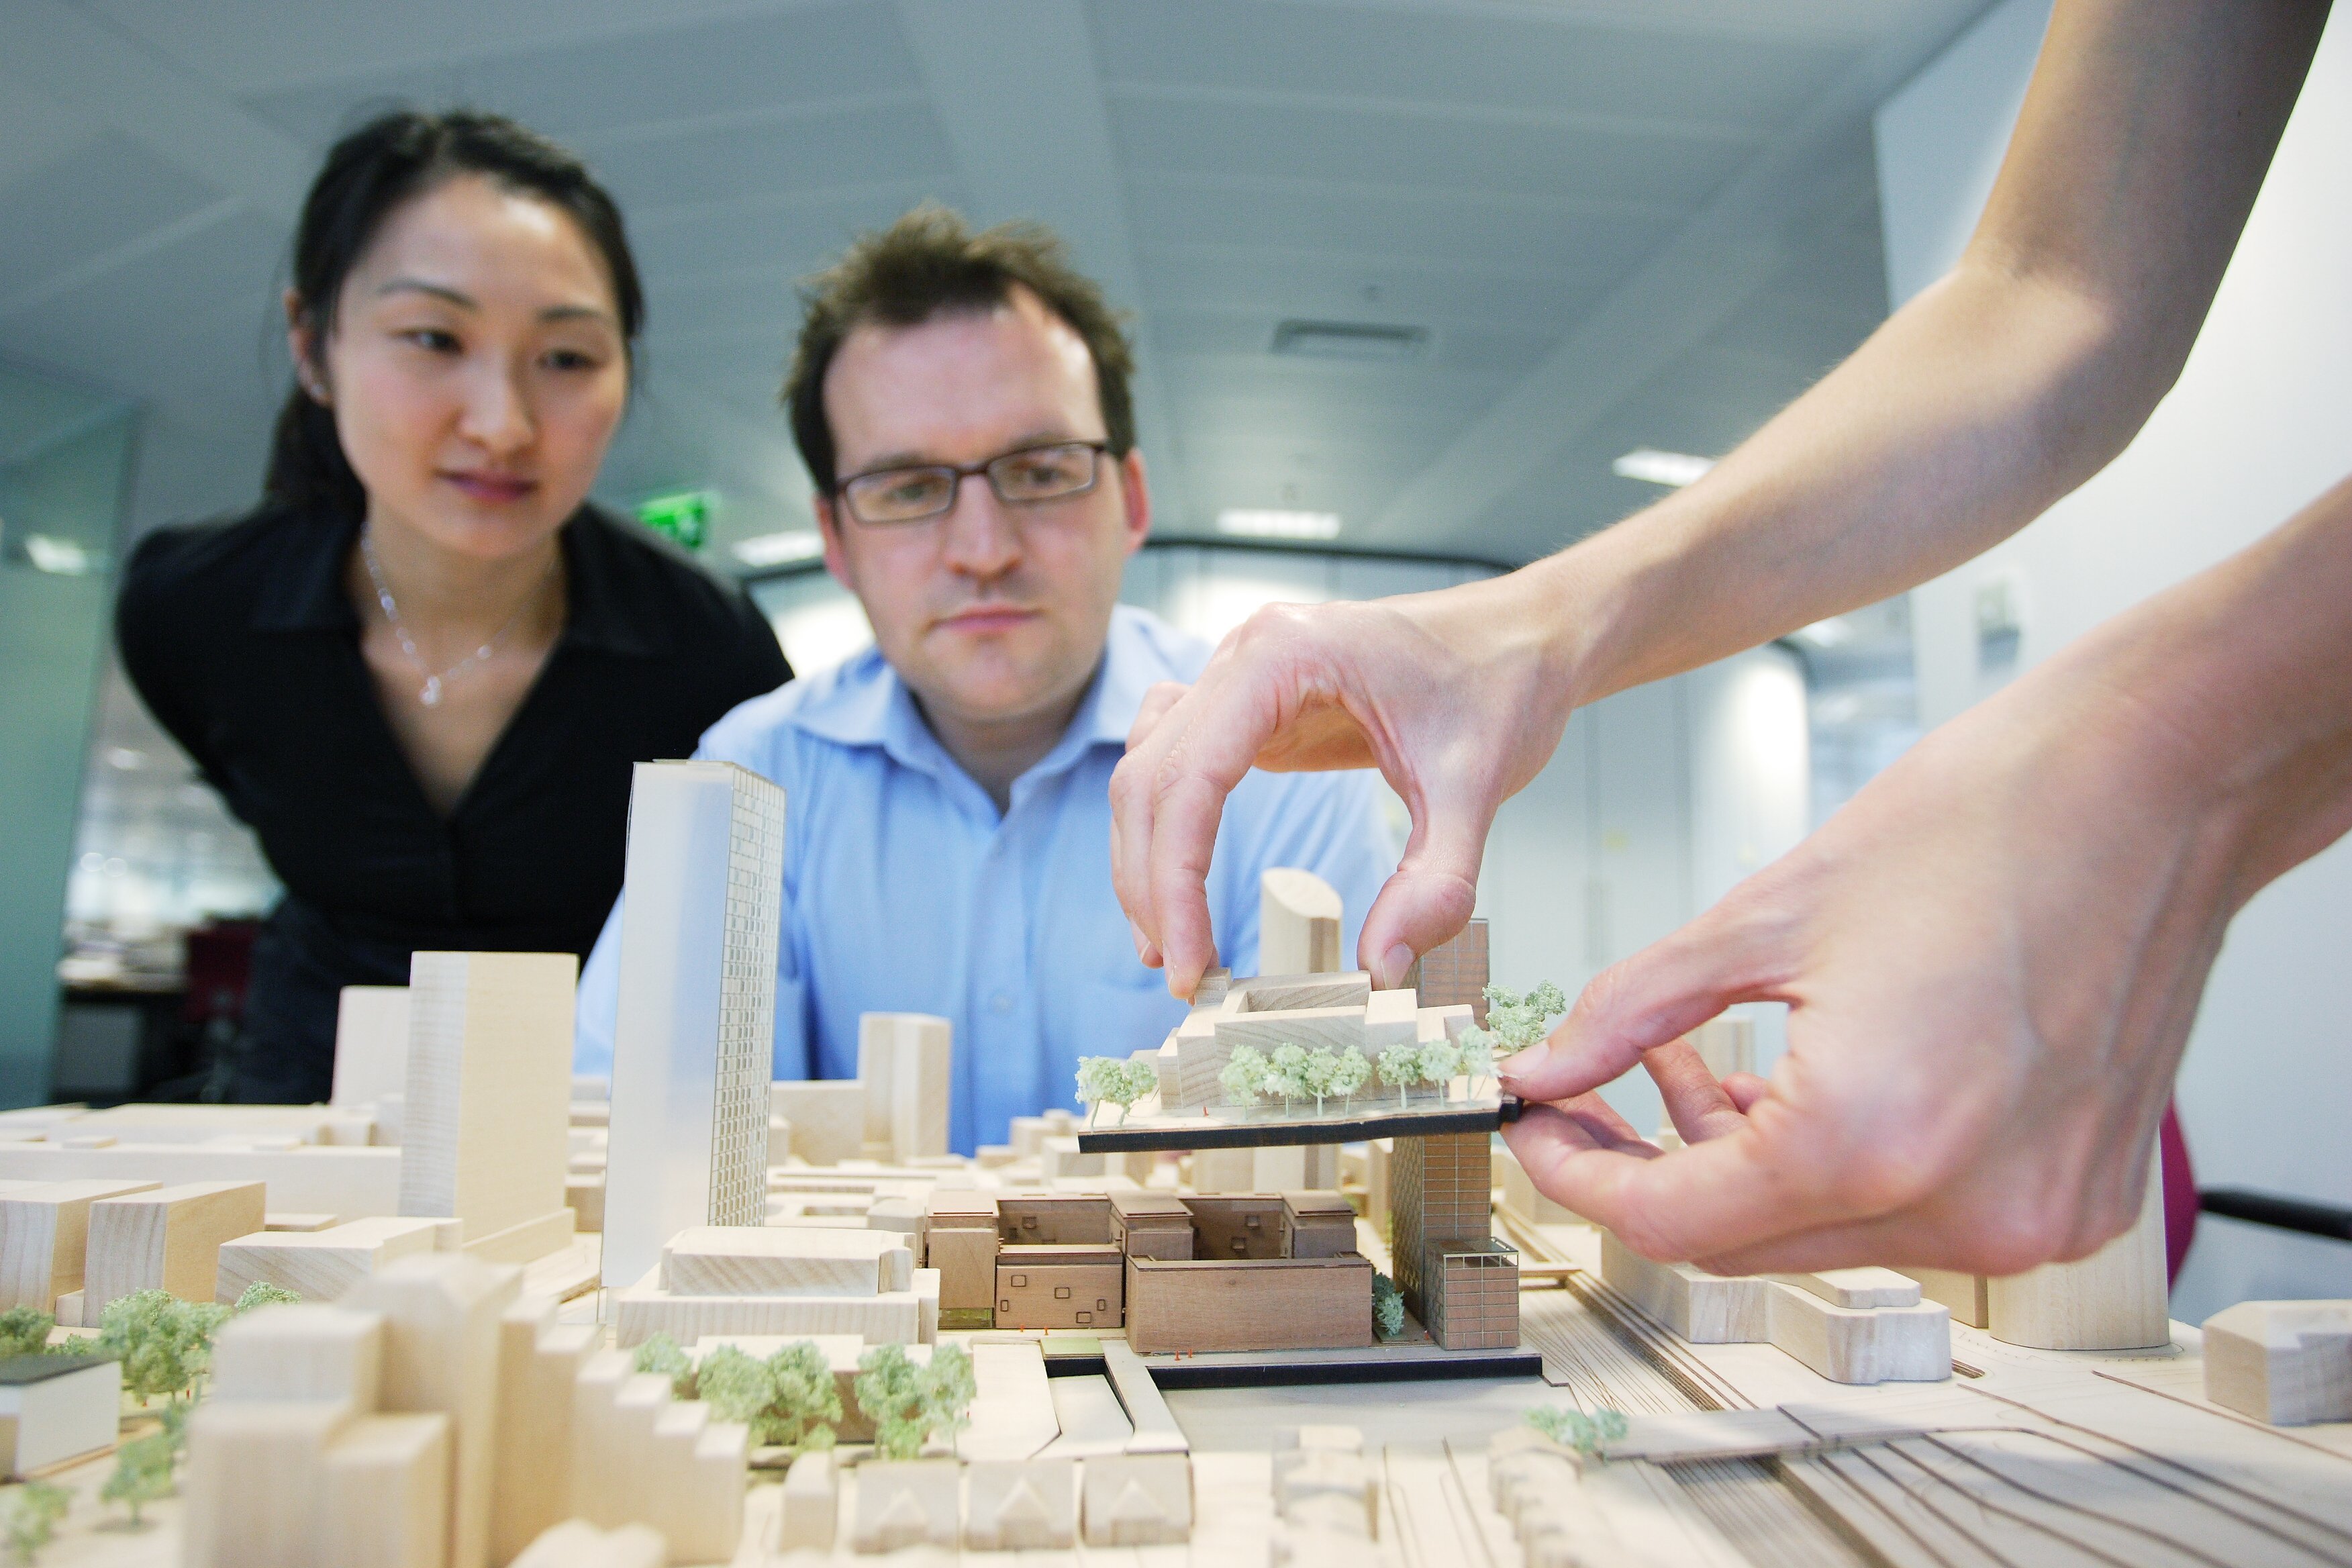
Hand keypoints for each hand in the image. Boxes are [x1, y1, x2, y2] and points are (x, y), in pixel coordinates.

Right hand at [1111, 573, 1572, 995]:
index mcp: (1284, 655)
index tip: (1187, 963)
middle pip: (1150, 778)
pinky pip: (1177, 761)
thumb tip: (1379, 971)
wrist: (1525, 637)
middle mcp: (1244, 653)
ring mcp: (1240, 674)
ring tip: (1170, 944)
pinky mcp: (1251, 701)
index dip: (1174, 880)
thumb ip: (1433, 883)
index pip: (1190, 778)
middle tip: (1180, 974)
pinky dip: (1166, 825)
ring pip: (1148, 771)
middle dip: (1152, 884)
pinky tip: (1179, 883)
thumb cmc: (1501, 687)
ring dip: (1146, 858)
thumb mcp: (1476, 787)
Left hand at [1501, 630, 2244, 1276]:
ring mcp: (2030, 1220)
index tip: (1537, 1132)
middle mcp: (1961, 1209)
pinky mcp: (2074, 1202)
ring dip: (1745, 1167)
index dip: (1581, 1181)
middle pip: (1744, 1244)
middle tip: (1595, 1100)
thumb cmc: (1984, 823)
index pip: (1671, 1223)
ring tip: (1702, 1066)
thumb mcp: (1761, 917)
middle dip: (1654, 1173)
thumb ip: (1631, 1011)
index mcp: (1869, 1142)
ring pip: (1824, 1235)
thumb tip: (1545, 1071)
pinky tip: (1802, 1082)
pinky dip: (1840, 1165)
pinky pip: (1915, 1216)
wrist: (2153, 786)